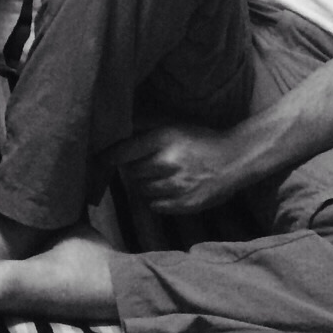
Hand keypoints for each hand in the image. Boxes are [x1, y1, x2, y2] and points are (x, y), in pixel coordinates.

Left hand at [113, 124, 246, 213]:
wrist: (235, 160)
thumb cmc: (200, 140)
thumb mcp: (172, 126)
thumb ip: (144, 130)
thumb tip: (116, 134)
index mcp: (163, 140)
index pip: (123, 152)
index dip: (106, 158)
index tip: (97, 162)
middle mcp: (168, 162)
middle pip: (131, 172)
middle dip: (133, 170)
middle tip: (143, 166)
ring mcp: (178, 186)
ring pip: (141, 190)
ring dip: (143, 185)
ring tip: (156, 178)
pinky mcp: (187, 204)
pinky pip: (156, 206)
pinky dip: (155, 200)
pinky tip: (164, 190)